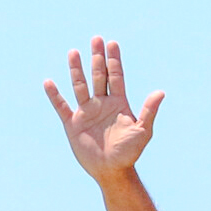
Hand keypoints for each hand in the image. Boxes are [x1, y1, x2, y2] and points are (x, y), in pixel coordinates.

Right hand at [45, 36, 164, 185]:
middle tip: (96, 39)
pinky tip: (49, 82)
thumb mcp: (142, 131)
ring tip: (73, 52)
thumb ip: (149, 111)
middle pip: (99, 76)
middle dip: (98, 58)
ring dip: (77, 70)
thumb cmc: (129, 153)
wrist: (112, 171)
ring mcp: (87, 112)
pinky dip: (55, 95)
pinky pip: (61, 106)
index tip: (112, 43)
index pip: (116, 77)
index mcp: (119, 103)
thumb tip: (161, 92)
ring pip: (80, 86)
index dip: (114, 60)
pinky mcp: (73, 123)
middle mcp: (102, 104)